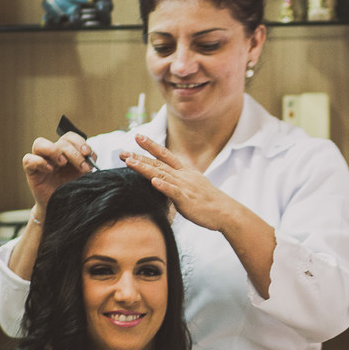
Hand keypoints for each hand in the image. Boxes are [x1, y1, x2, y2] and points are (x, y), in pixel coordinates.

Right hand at [22, 132, 97, 208]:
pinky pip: (28, 160)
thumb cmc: (71, 189)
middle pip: (60, 142)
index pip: (70, 137)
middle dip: (74, 153)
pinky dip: (39, 162)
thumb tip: (91, 155)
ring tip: (63, 162)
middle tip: (83, 167)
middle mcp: (53, 154)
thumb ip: (88, 162)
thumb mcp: (83, 175)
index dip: (79, 141)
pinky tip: (50, 170)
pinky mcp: (31, 171)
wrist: (62, 207)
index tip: (87, 153)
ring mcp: (41, 161)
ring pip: (39, 143)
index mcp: (66, 152)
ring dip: (54, 150)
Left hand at [122, 134, 237, 230]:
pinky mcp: (187, 200)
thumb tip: (168, 177)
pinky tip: (153, 181)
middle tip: (122, 151)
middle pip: (158, 163)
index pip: (165, 154)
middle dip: (139, 156)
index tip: (137, 137)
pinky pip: (173, 192)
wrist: (226, 211)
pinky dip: (163, 186)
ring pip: (161, 174)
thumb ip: (180, 180)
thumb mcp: (194, 184)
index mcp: (185, 171)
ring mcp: (184, 187)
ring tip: (129, 162)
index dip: (150, 145)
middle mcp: (183, 176)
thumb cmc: (209, 201)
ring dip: (144, 168)